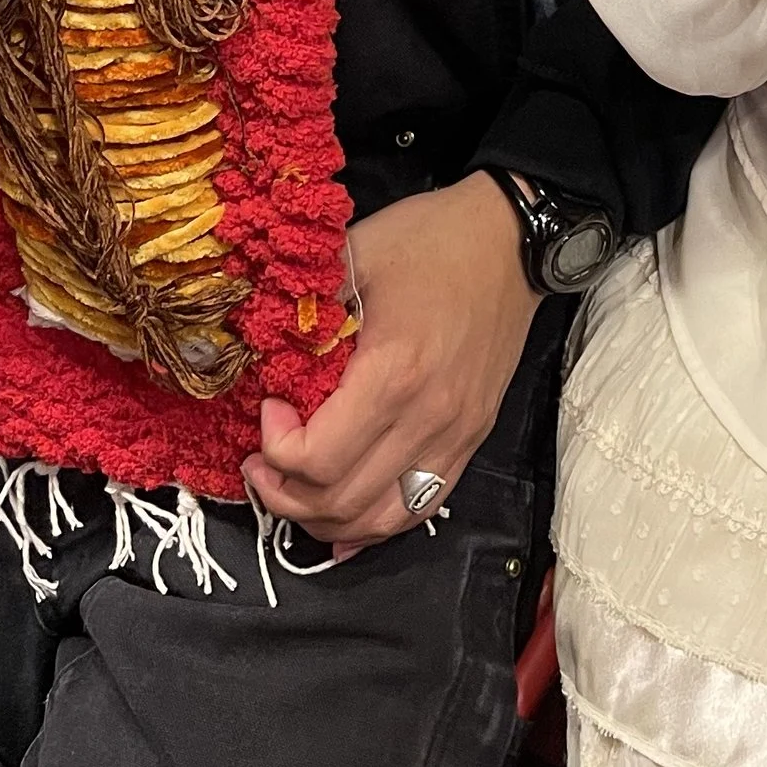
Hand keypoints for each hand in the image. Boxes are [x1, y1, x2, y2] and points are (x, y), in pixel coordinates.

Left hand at [243, 175, 538, 557]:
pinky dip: (375, 526)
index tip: (269, 410)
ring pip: (379, 519)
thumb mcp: (356, 255)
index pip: (319, 457)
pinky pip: (420, 508)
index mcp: (396, 372)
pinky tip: (343, 522)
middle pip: (341, 500)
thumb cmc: (433, 241)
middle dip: (285, 493)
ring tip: (293, 490)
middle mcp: (429, 417)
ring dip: (325, 518)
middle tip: (261, 463)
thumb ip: (306, 306)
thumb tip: (255, 344)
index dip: (276, 450)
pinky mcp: (471, 439)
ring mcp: (456, 435)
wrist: (512, 240)